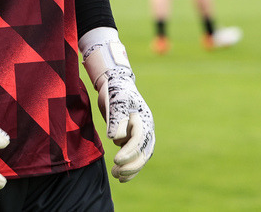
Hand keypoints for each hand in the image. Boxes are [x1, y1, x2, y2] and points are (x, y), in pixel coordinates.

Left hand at [80, 28, 154, 181]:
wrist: (116, 84)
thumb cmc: (115, 91)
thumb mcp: (115, 101)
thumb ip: (116, 119)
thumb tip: (115, 138)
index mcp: (143, 119)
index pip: (139, 140)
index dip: (129, 152)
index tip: (116, 160)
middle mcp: (145, 128)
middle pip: (143, 152)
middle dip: (131, 165)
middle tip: (116, 172)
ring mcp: (141, 134)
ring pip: (140, 157)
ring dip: (130, 168)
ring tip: (116, 175)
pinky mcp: (134, 138)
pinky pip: (135, 156)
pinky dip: (130, 167)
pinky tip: (121, 177)